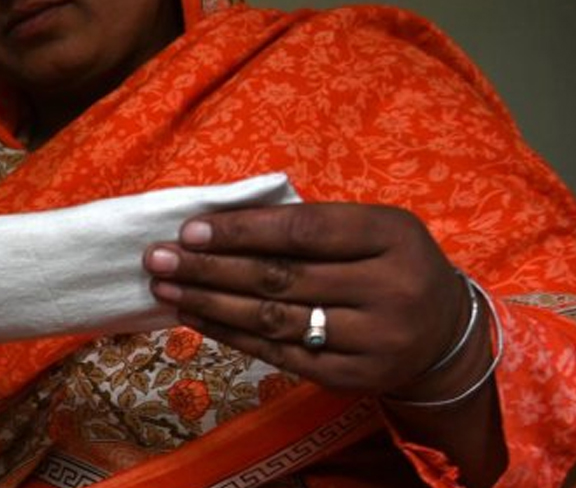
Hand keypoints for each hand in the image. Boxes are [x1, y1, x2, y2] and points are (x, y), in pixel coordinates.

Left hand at [143, 203, 481, 395]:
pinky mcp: (353, 378)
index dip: (241, 231)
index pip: (303, 231)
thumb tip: (218, 223)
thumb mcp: (371, 227)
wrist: (445, 335)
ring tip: (164, 287)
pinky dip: (228, 333)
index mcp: (391, 236)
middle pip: (280, 278)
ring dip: (208, 303)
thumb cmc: (390, 263)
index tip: (190, 230)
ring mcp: (373, 340)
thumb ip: (309, 223)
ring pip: (273, 320)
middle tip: (157, 258)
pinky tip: (194, 317)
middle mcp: (389, 290)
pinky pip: (277, 354)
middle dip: (209, 268)